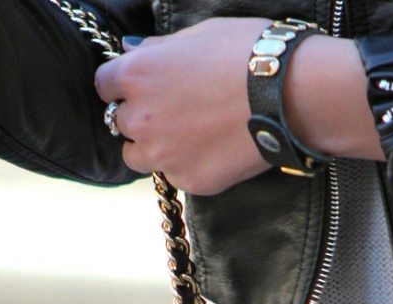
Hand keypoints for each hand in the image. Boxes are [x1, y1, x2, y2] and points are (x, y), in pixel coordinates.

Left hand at [94, 17, 383, 196]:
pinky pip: (174, 174)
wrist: (287, 95)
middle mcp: (140, 119)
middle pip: (119, 124)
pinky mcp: (187, 180)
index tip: (138, 87)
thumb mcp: (198, 35)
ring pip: (138, 157)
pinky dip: (186, 164)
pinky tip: (212, 149)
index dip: (121, 85)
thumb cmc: (248, 53)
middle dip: (139, 116)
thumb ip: (159, 50)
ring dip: (153, 147)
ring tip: (187, 135)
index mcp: (137, 75)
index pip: (104, 85)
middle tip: (173, 110)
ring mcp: (162, 155)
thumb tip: (133, 51)